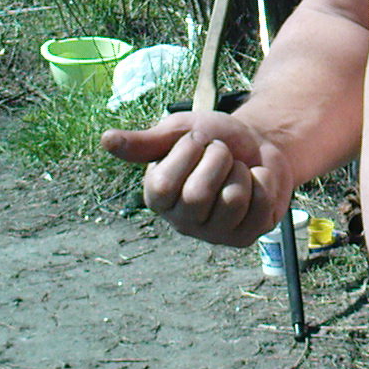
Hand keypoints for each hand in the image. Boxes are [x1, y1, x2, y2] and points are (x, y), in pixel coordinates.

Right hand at [101, 111, 291, 246]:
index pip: (164, 185)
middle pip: (198, 196)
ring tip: (237, 169)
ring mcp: (214, 233)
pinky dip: (263, 182)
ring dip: (241, 172)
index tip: (197, 140)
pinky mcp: (245, 237)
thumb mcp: (181, 131)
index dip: (188, 152)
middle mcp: (182, 221)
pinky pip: (260, 207)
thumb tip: (106, 140)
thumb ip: (146, 141)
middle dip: (218, 160)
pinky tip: (255, 182)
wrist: (259, 142)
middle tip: (222, 154)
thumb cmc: (215, 138)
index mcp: (158, 196)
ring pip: (232, 201)